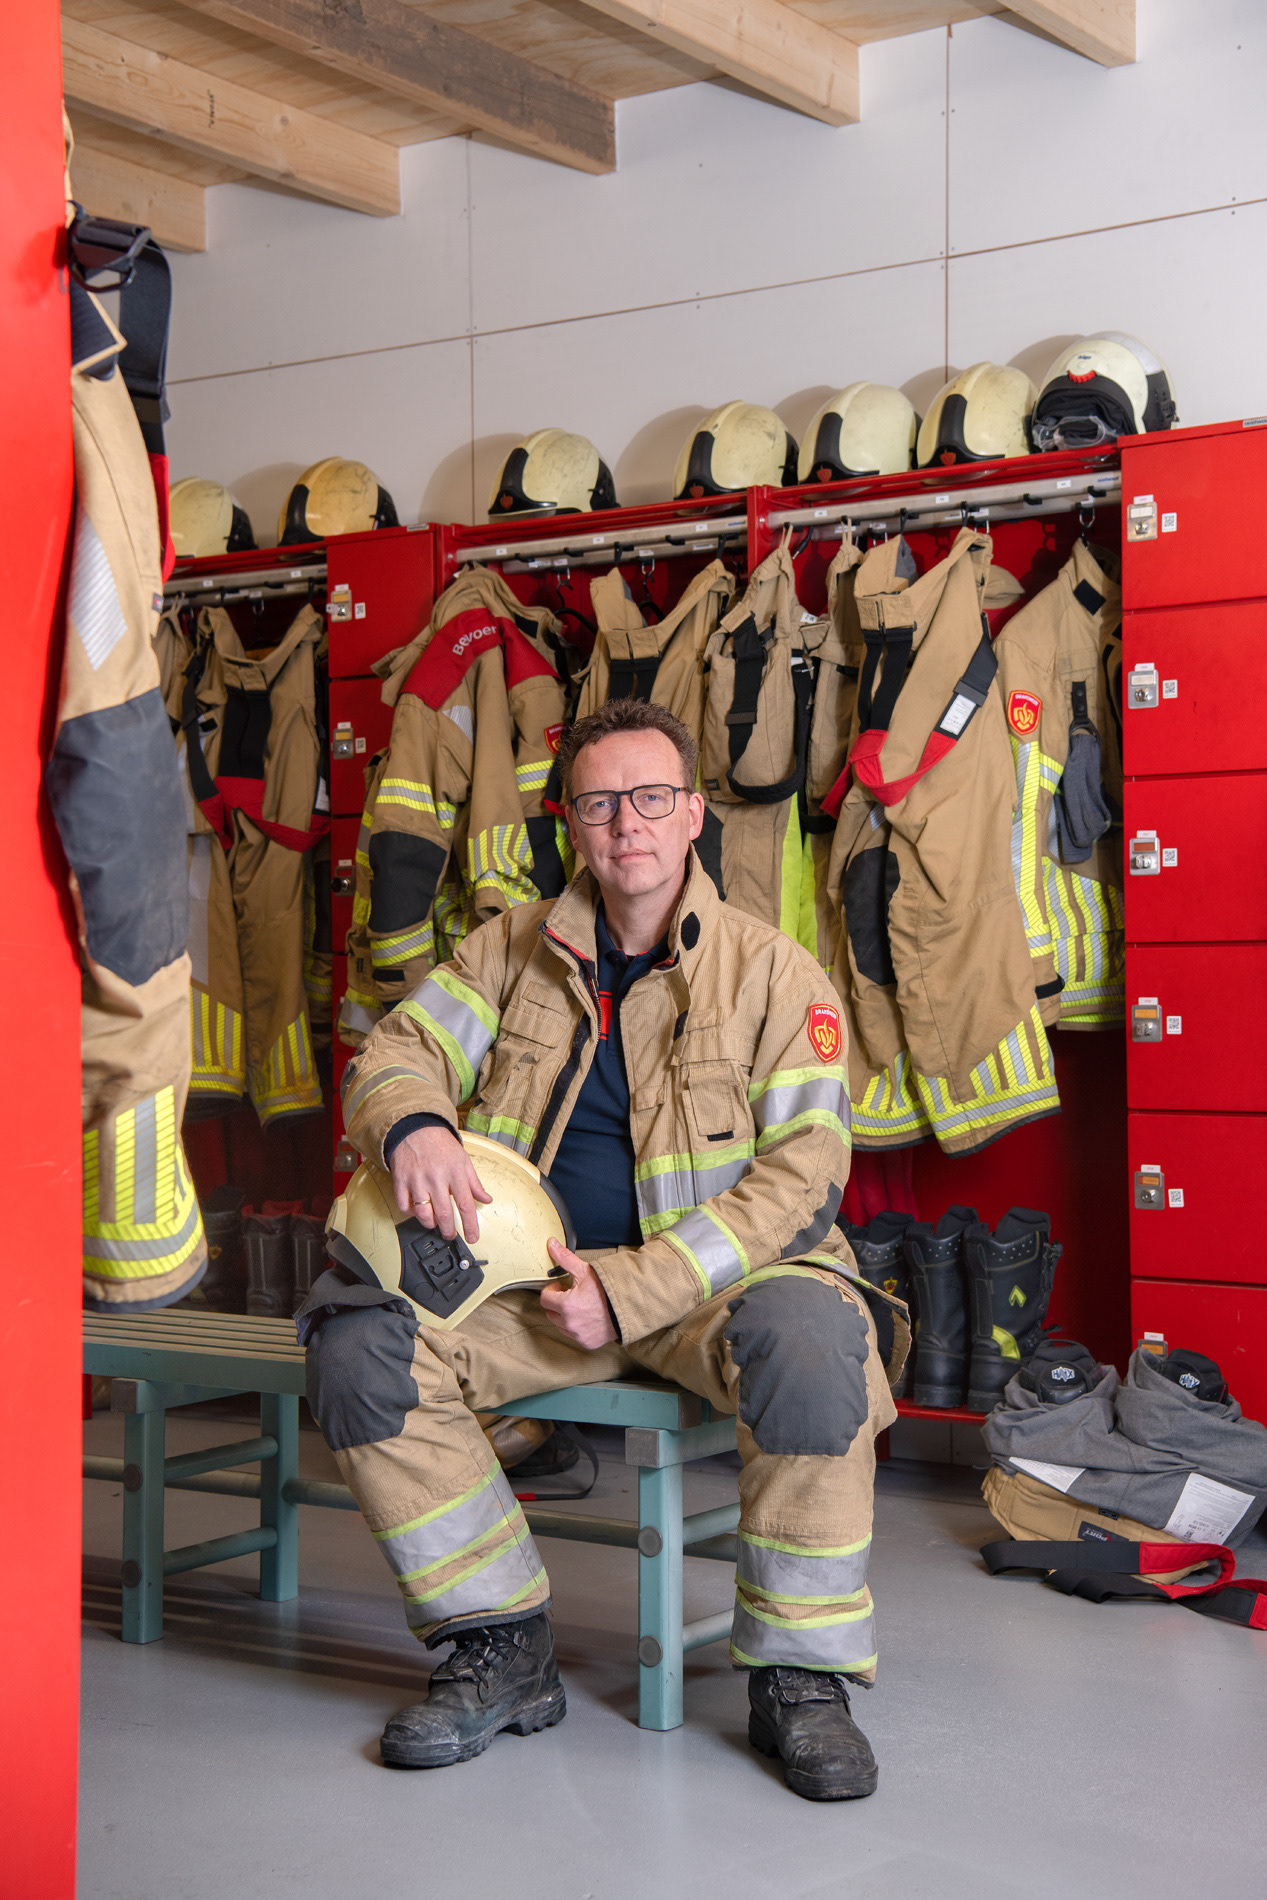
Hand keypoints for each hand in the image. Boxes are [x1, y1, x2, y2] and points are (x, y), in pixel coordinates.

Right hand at [389, 1125, 491, 1242]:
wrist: (415, 1129)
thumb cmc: (440, 1144)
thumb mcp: (463, 1160)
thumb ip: (475, 1183)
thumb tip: (486, 1199)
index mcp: (455, 1172)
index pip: (466, 1204)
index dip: (471, 1225)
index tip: (472, 1237)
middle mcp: (436, 1177)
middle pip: (444, 1214)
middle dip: (449, 1230)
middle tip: (451, 1234)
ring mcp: (417, 1180)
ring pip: (423, 1214)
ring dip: (431, 1224)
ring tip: (436, 1222)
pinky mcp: (401, 1181)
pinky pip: (404, 1206)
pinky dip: (411, 1213)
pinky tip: (418, 1210)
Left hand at [539, 1240, 617, 1349]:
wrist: (629, 1307)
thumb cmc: (608, 1289)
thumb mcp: (585, 1271)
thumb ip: (565, 1258)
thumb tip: (551, 1244)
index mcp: (566, 1305)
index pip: (545, 1298)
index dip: (552, 1290)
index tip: (562, 1286)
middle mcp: (569, 1323)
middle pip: (550, 1312)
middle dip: (557, 1302)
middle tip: (570, 1294)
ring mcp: (577, 1334)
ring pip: (560, 1325)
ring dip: (564, 1315)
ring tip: (579, 1305)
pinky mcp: (586, 1342)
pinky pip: (573, 1334)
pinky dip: (576, 1326)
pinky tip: (586, 1316)